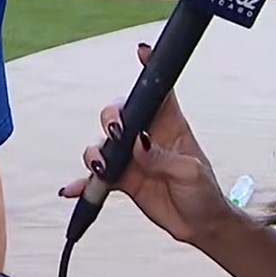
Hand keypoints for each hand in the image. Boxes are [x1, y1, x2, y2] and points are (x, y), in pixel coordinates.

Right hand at [59, 42, 232, 245]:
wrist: (199, 225)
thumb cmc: (204, 192)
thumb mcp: (190, 172)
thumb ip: (163, 158)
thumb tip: (137, 146)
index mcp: (170, 125)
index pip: (159, 91)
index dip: (150, 69)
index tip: (142, 51)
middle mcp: (146, 137)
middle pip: (119, 114)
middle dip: (111, 118)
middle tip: (116, 133)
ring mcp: (131, 158)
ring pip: (102, 145)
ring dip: (95, 154)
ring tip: (101, 168)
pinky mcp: (122, 180)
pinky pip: (97, 178)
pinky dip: (83, 183)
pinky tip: (71, 189)